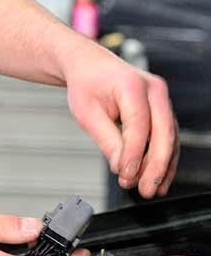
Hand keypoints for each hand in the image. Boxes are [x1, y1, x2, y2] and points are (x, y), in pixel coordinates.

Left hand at [61, 40, 178, 196]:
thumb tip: (120, 167)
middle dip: (156, 165)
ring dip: (163, 166)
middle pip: (163, 132)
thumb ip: (106, 139)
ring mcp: (161, 98)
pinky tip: (158, 178)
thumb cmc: (86, 84)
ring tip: (151, 189)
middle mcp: (154, 89)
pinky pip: (167, 136)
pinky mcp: (161, 108)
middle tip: (145, 190)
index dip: (134, 154)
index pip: (138, 125)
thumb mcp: (87, 113)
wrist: (90, 66)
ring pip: (169, 137)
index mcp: (131, 84)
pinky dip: (163, 158)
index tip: (126, 176)